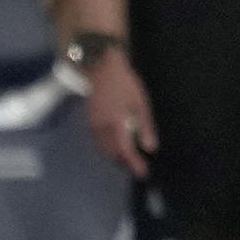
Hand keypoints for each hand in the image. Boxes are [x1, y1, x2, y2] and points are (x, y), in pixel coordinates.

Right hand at [84, 51, 157, 178]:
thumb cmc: (125, 83)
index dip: (134, 164)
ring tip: (128, 158)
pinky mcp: (89, 121)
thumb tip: (150, 148)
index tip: (143, 172)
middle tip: (137, 165)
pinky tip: (115, 145)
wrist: (101, 67)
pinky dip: (107, 147)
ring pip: (103, 148)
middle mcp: (101, 128)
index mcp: (115, 123)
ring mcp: (93, 124)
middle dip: (124, 162)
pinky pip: (98, 141)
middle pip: (112, 152)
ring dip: (115, 156)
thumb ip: (145, 126)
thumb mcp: (140, 103)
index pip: (125, 151)